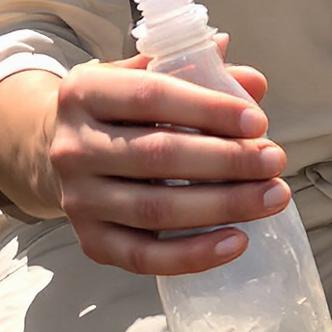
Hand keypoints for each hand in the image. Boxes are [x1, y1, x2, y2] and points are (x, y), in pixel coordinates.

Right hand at [0, 51, 290, 273]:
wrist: (55, 151)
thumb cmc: (119, 110)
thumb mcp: (145, 77)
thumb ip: (198, 73)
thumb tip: (253, 83)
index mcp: (84, 92)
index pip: (151, 96)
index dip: (208, 109)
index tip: (259, 120)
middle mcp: (72, 147)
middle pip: (158, 156)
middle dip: (227, 160)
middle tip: (276, 160)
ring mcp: (78, 199)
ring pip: (156, 210)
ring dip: (223, 205)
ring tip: (273, 197)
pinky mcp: (90, 241)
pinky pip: (144, 258)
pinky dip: (193, 255)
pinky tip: (238, 242)